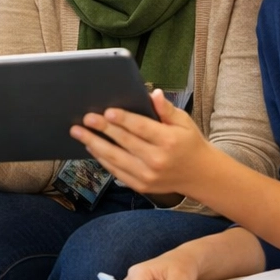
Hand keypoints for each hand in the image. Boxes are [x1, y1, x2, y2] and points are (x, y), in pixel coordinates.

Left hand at [70, 89, 213, 196]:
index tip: (107, 112)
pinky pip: (116, 171)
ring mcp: (148, 176)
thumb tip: (154, 94)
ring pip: (115, 158)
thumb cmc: (189, 143)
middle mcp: (158, 160)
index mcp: (169, 141)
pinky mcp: (141, 186)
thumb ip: (167, 109)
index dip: (123, 120)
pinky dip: (102, 159)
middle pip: (125, 142)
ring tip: (79, 133)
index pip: (141, 128)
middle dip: (102, 129)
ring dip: (94, 144)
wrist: (200, 175)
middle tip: (86, 118)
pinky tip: (91, 147)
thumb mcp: (184, 122)